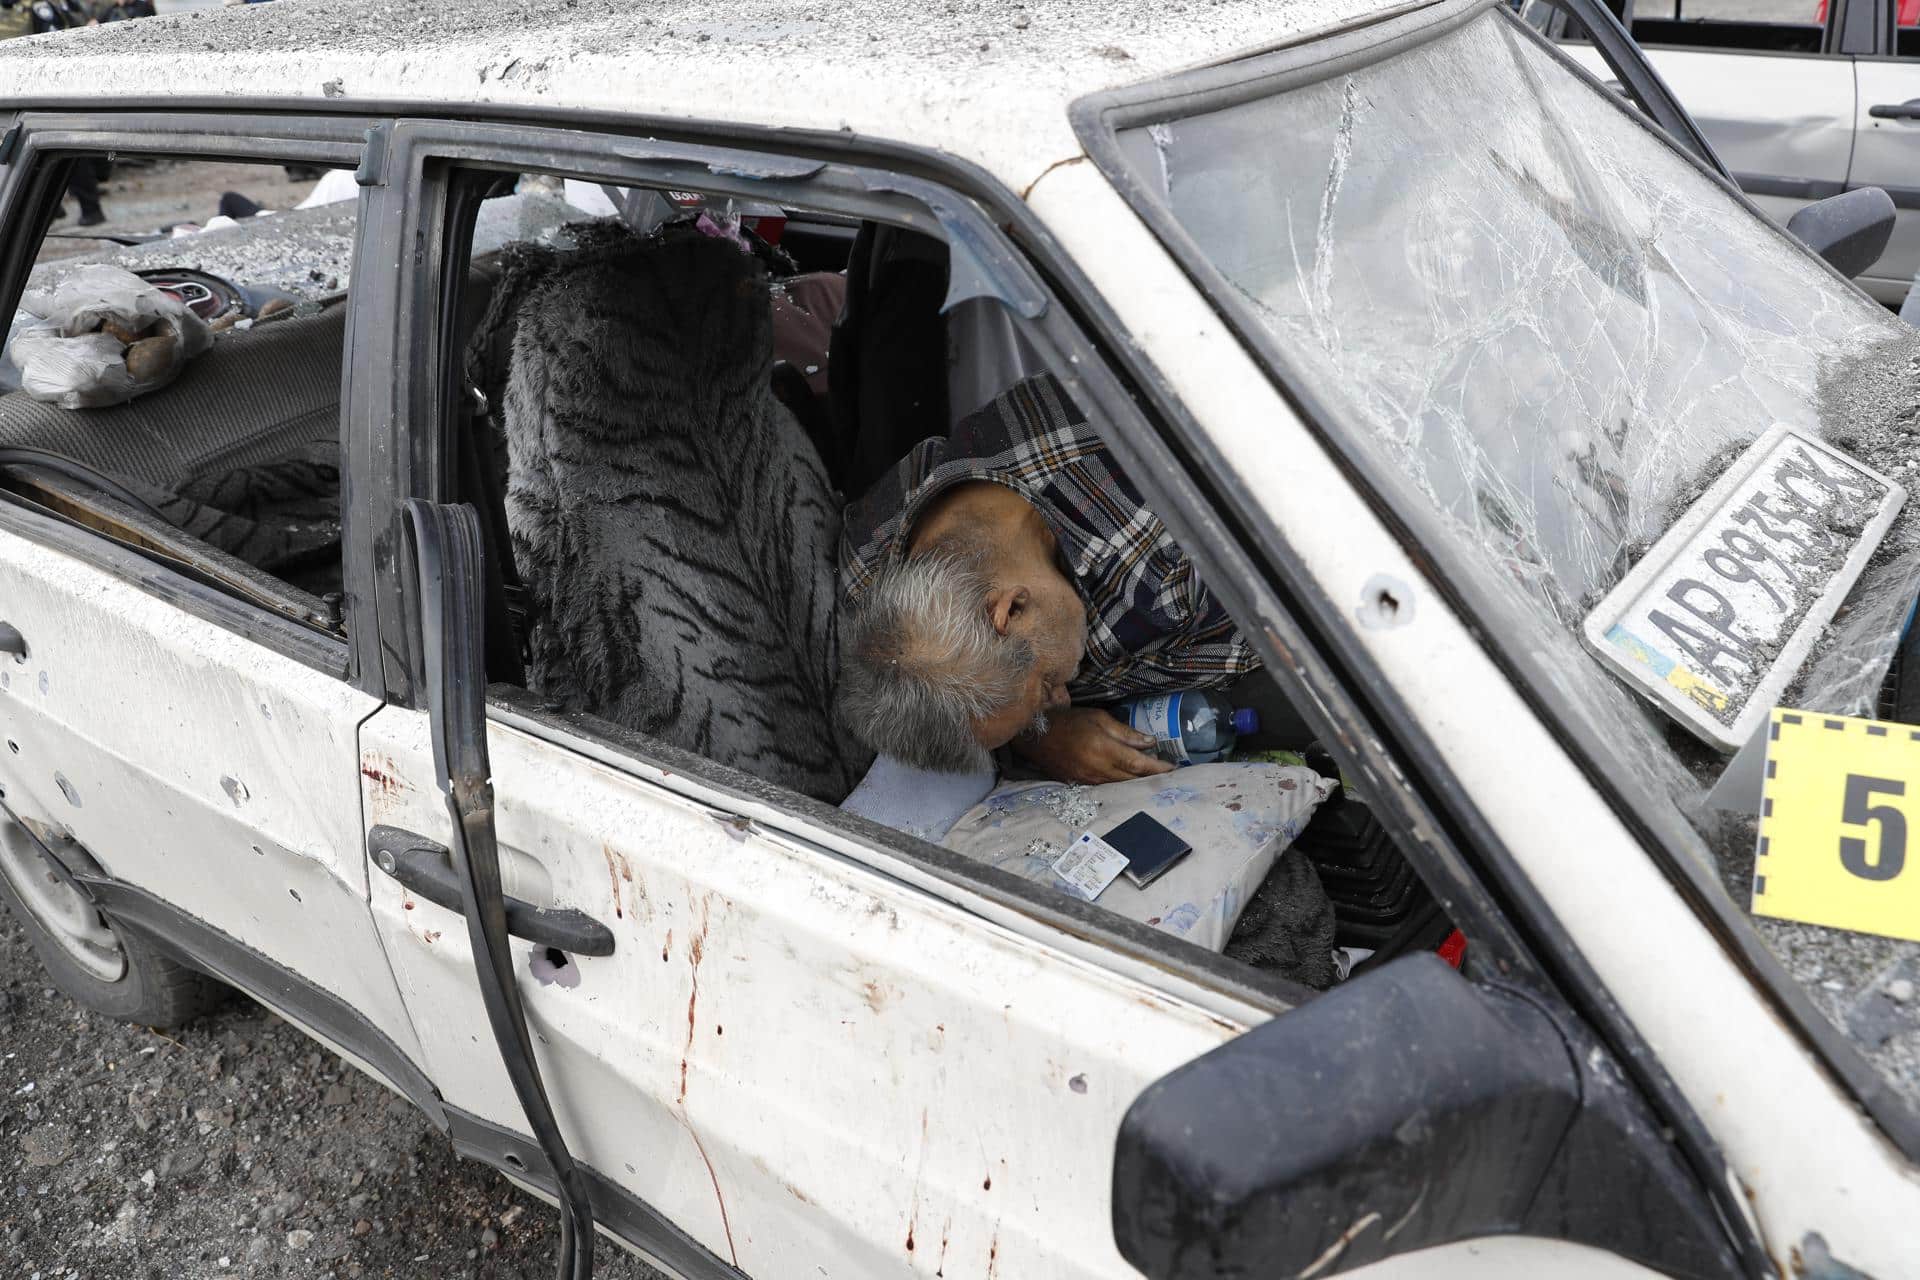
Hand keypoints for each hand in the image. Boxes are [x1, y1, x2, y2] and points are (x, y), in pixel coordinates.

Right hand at [1012, 706, 1176, 784]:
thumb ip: (1125, 733)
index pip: (1138, 764)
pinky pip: (1107, 787)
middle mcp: (1098, 769)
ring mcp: (1088, 780)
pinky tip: (1127, 778)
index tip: (1173, 769)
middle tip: (1168, 774)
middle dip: (1151, 777)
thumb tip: (1150, 742)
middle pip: (1132, 779)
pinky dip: (1120, 783)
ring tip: (1151, 776)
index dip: (1158, 768)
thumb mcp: (1099, 718)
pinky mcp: (1081, 784)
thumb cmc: (1068, 721)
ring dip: (1137, 782)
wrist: (1036, 735)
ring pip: (1120, 786)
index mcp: (1104, 749)